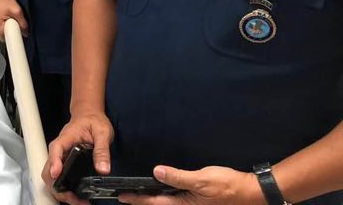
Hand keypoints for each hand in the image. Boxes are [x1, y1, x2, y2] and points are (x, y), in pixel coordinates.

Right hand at [0, 0, 26, 38]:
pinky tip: (0, 13)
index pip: (4, 38)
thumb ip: (23, 23)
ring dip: (3, 24)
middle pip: (1, 34)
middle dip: (7, 29)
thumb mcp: (17, 10)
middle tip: (11, 19)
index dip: (11, 37)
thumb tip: (25, 32)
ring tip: (5, 14)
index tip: (15, 35)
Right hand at [43, 111, 114, 204]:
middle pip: (48, 169)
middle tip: (72, 198)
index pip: (56, 150)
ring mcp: (60, 157)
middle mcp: (59, 150)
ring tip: (76, 201)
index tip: (57, 174)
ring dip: (59, 191)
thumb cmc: (94, 121)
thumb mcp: (102, 132)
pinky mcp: (64, 162)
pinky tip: (75, 196)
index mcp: (66, 139)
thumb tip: (103, 169)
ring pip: (51, 177)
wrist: (89, 115)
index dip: (54, 163)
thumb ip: (102, 151)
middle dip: (56, 186)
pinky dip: (63, 189)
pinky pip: (59, 178)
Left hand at [120, 166, 263, 204]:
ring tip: (138, 194)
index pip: (155, 203)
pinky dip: (164, 197)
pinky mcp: (198, 203)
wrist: (251, 192)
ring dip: (152, 200)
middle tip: (125, 196)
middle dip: (142, 202)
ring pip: (167, 204)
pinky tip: (161, 191)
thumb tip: (156, 172)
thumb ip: (178, 177)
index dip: (137, 200)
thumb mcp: (201, 180)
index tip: (122, 196)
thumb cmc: (228, 186)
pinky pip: (175, 201)